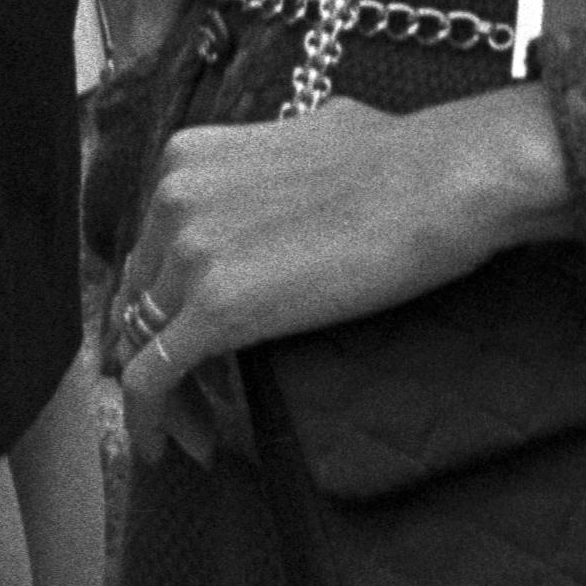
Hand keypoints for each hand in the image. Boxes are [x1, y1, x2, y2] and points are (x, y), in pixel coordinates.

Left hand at [107, 89, 570, 464]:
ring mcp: (190, 253)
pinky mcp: (217, 308)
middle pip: (141, 300)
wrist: (444, 179)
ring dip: (169, 396)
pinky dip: (153, 420)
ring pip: (142, 346)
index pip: (151, 250)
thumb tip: (292, 168)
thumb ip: (274, 162)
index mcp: (187, 159)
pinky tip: (178, 450)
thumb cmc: (402, 159)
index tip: (195, 344)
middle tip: (198, 399)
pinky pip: (152, 380)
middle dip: (164, 353)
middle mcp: (174, 199)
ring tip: (200, 435)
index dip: (168, 305)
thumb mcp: (309, 135)